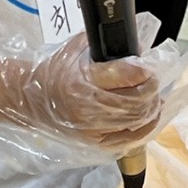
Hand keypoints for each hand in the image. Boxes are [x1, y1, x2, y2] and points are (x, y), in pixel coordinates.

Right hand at [28, 29, 161, 150]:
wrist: (32, 99)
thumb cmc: (56, 70)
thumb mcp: (77, 49)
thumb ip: (106, 46)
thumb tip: (138, 47)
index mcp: (82, 81)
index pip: (125, 76)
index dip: (143, 71)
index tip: (150, 67)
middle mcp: (87, 108)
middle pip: (135, 101)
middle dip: (151, 89)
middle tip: (155, 80)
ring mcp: (92, 128)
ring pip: (136, 120)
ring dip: (151, 107)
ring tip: (156, 96)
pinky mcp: (96, 142)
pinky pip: (130, 138)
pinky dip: (145, 127)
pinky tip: (150, 115)